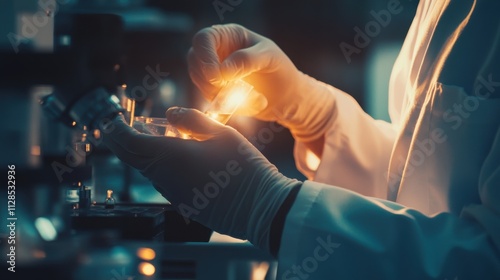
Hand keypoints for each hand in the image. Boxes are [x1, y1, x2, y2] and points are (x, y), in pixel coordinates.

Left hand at [101, 108, 300, 249]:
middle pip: (133, 158)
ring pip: (149, 170)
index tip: (112, 120)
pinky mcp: (184, 205)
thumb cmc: (243, 168)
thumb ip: (193, 121)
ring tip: (162, 139)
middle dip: (126, 141)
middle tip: (127, 128)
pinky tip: (183, 161)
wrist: (260, 207)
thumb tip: (171, 114)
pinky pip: (165, 183)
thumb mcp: (222, 133)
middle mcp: (164, 177)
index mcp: (169, 155)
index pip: (127, 142)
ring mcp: (173, 194)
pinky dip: (163, 168)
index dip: (115, 129)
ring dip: (148, 154)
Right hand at [188, 24, 336, 140]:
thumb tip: (221, 71)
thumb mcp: (269, 58)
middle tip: (231, 91)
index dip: (205, 57)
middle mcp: (217, 51)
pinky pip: (210, 100)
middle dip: (210, 80)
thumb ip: (246, 60)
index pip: (202, 39)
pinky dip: (228, 105)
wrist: (288, 97)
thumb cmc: (281, 70)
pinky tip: (252, 103)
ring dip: (221, 95)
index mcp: (228, 35)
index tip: (217, 77)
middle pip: (195, 62)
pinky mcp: (217, 92)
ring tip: (251, 97)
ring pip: (200, 83)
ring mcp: (214, 73)